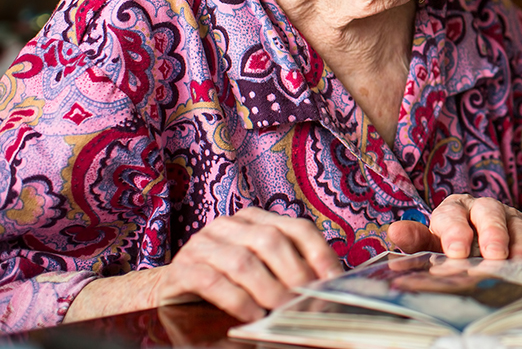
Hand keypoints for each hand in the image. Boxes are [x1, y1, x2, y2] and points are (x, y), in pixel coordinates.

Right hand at [66, 207, 342, 322]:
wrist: (175, 288)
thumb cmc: (230, 280)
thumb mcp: (264, 268)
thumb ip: (291, 267)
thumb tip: (330, 283)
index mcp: (256, 219)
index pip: (296, 228)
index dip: (319, 253)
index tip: (333, 279)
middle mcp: (229, 225)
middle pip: (271, 241)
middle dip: (294, 273)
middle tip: (305, 300)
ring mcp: (203, 244)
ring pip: (242, 261)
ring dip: (267, 289)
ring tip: (279, 310)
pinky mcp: (182, 269)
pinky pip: (212, 281)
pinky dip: (236, 300)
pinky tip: (251, 314)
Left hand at [386, 194, 521, 259]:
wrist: (478, 248)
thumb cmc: (450, 248)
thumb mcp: (430, 245)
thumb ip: (415, 240)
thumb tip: (395, 231)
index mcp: (454, 209)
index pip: (452, 215)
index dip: (455, 232)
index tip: (456, 252)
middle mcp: (484, 209)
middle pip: (490, 212)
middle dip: (493, 233)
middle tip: (493, 254)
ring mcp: (511, 218)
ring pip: (520, 224)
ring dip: (520, 243)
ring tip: (517, 262)